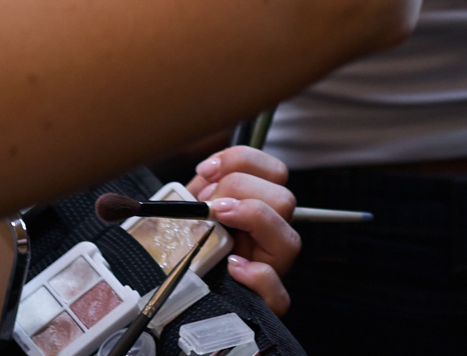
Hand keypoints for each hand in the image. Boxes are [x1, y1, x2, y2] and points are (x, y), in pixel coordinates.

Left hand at [187, 145, 299, 314]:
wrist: (176, 286)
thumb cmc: (187, 245)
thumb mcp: (193, 206)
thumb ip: (204, 187)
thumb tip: (208, 173)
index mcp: (260, 207)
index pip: (275, 172)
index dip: (241, 162)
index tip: (206, 171)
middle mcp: (271, 234)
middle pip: (285, 200)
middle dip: (240, 191)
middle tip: (209, 204)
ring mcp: (271, 269)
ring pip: (290, 241)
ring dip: (252, 222)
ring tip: (218, 224)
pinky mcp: (263, 303)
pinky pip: (279, 296)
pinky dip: (258, 277)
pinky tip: (233, 267)